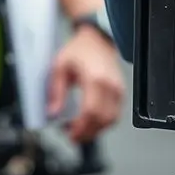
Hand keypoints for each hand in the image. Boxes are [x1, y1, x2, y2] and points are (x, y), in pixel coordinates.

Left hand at [47, 26, 124, 142]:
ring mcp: (118, 89)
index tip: (69, 133)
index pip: (91, 111)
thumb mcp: (60, 66)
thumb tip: (53, 113)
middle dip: (86, 132)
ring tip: (80, 129)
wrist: (97, 39)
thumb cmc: (80, 50)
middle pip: (102, 120)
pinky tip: (91, 121)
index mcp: (95, 78)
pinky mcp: (121, 92)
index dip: (80, 127)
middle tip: (72, 135)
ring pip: (111, 120)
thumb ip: (56, 92)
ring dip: (96, 130)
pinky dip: (104, 123)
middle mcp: (110, 85)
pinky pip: (115, 115)